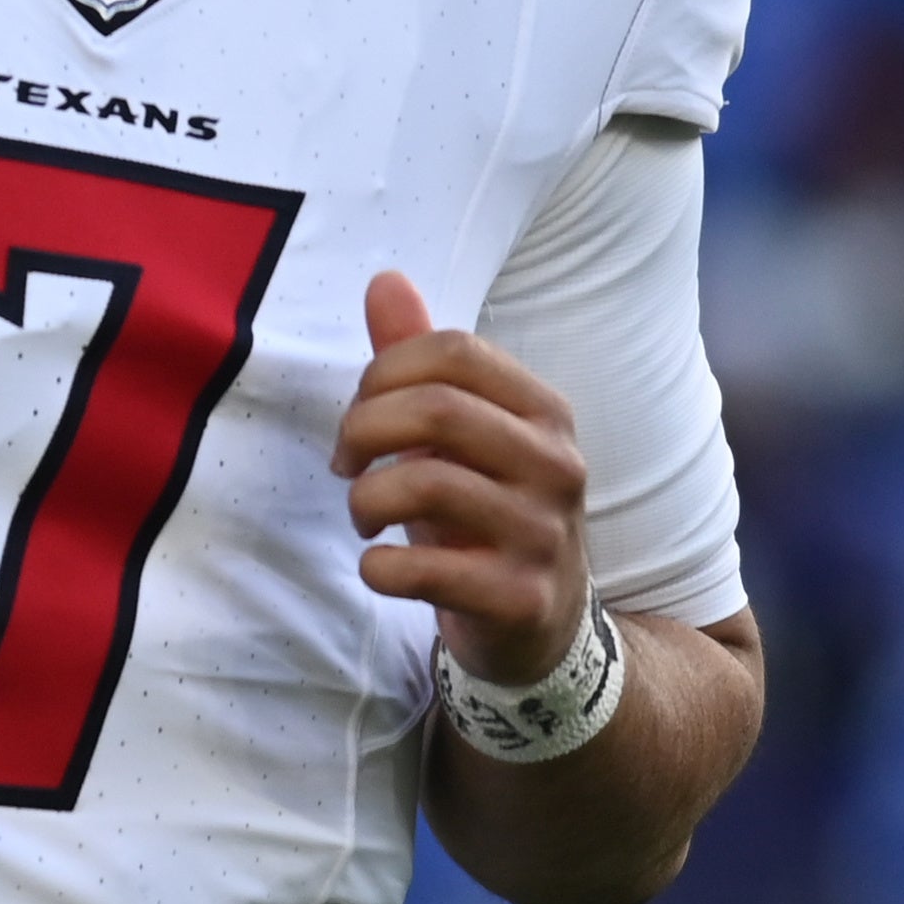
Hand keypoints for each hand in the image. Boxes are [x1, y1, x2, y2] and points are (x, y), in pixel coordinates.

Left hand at [332, 268, 592, 686]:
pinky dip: (378, 567)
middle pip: (435, 409)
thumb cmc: (484, 511)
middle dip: (362, 431)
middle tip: (346, 465)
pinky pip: (423, 571)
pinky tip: (380, 566)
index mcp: (543, 410)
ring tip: (363, 515)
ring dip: (365, 500)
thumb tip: (384, 278)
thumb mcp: (460, 436)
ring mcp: (544, 534)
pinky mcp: (521, 599)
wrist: (539, 624)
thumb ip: (421, 361)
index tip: (359, 415)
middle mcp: (557, 463)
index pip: (453, 351)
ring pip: (425, 484)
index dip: (382, 373)